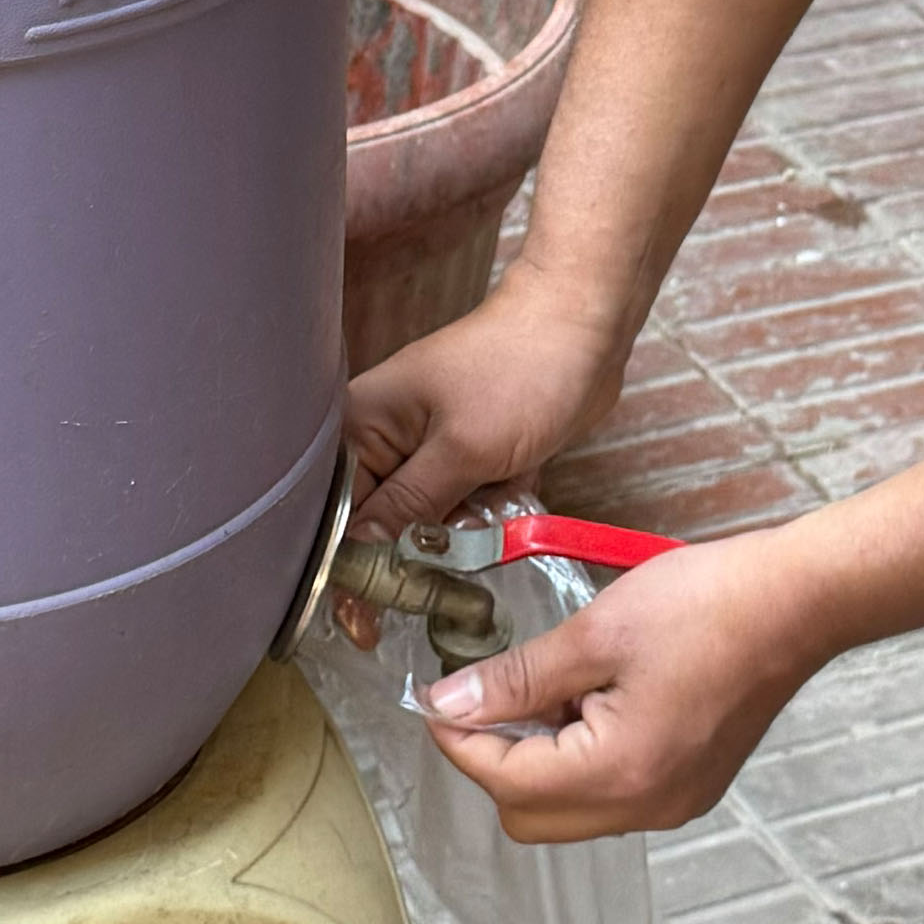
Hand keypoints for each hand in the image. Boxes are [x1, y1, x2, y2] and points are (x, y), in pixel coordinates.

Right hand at [346, 264, 629, 532]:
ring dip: (470, 521)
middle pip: (384, 523)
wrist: (584, 330)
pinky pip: (466, 507)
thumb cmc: (521, 370)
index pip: (338, 511)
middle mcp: (385, 437)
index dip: (362, 557)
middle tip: (468, 520)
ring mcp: (427, 448)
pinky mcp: (466, 457)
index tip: (389, 594)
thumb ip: (408, 506)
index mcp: (362, 423)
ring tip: (497, 488)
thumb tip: (360, 552)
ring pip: (432, 521)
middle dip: (430, 536)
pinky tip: (515, 478)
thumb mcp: (462, 449)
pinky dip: (493, 505)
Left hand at [417, 529, 836, 841]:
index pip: (506, 783)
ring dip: (540, 757)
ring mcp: (673, 803)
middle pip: (531, 816)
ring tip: (559, 682)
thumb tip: (451, 702)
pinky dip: (581, 757)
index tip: (437, 698)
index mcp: (620, 772)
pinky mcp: (689, 787)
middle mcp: (647, 806)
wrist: (798, 601)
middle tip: (492, 690)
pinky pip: (609, 795)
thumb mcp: (595, 631)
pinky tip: (594, 697)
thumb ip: (517, 677)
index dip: (460, 740)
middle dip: (497, 758)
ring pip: (569, 809)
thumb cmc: (711, 605)